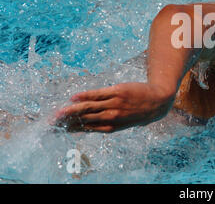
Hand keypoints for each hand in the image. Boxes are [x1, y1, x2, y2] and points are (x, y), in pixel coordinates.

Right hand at [53, 82, 172, 132]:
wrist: (158, 100)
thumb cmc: (139, 112)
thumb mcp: (123, 123)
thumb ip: (106, 124)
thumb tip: (88, 126)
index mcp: (111, 127)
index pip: (86, 129)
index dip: (70, 129)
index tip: (56, 130)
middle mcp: (111, 117)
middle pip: (84, 119)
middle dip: (66, 121)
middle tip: (50, 123)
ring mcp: (114, 104)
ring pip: (88, 108)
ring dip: (71, 110)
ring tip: (57, 113)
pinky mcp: (117, 92)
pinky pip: (98, 94)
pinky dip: (86, 96)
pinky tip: (74, 97)